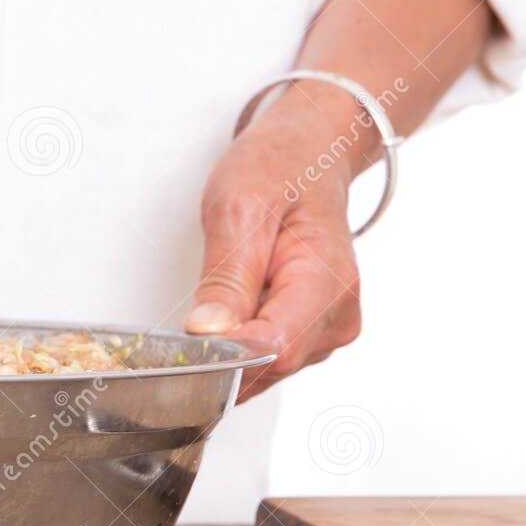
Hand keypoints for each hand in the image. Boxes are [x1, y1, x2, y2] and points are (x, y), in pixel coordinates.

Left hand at [184, 96, 362, 399]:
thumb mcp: (237, 209)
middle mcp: (337, 315)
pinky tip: (230, 314)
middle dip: (223, 355)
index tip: (187, 342)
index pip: (276, 347)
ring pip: (266, 369)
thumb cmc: (278, 170)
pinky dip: (240, 347)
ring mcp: (328, 328)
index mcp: (326, 281)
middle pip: (270, 365)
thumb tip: (208, 331)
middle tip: (188, 318)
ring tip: (218, 301)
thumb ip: (226, 277)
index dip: (226, 355)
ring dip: (230, 350)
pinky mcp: (313, 333)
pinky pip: (268, 357)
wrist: (308, 156)